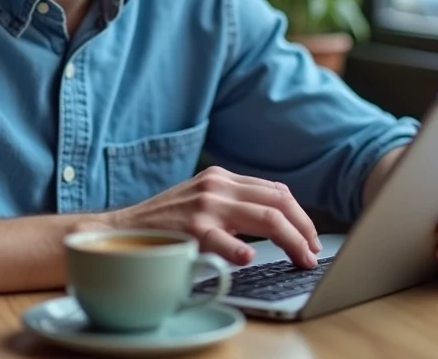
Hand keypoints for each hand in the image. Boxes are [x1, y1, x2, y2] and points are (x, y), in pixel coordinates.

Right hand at [105, 166, 321, 268]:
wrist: (123, 230)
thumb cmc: (165, 222)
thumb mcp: (202, 201)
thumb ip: (233, 205)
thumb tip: (275, 222)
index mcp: (222, 178)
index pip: (276, 191)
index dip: (300, 215)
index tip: (311, 237)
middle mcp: (218, 186)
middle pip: (279, 202)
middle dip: (304, 229)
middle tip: (313, 252)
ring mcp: (205, 206)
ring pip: (266, 217)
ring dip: (292, 240)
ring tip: (302, 259)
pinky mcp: (191, 228)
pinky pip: (223, 238)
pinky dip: (240, 247)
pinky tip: (250, 258)